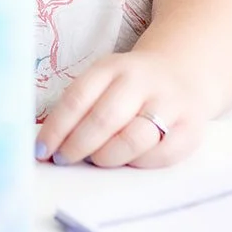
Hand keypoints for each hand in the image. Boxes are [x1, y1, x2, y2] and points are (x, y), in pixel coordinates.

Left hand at [35, 47, 205, 168]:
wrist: (183, 73)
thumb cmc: (130, 87)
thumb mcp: (103, 81)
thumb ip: (80, 107)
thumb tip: (46, 145)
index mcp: (112, 67)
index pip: (77, 98)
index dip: (56, 128)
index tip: (41, 151)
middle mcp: (142, 81)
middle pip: (104, 119)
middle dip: (78, 146)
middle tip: (64, 160)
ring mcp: (170, 103)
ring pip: (133, 139)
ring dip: (107, 157)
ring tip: (96, 160)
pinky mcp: (191, 128)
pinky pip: (161, 156)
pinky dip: (139, 164)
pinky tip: (128, 162)